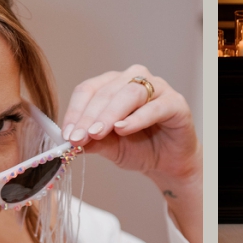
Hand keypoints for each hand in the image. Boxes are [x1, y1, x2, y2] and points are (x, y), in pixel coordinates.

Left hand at [61, 65, 198, 182]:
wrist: (168, 163)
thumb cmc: (139, 148)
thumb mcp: (109, 146)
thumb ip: (92, 141)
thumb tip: (70, 141)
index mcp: (113, 84)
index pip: (88, 90)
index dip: (75, 111)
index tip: (67, 135)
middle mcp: (134, 79)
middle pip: (106, 91)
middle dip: (89, 117)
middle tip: (78, 138)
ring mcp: (157, 87)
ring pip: (128, 94)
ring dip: (109, 115)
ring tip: (96, 133)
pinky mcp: (175, 102)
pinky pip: (154, 107)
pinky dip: (136, 119)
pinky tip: (123, 129)